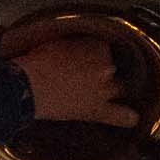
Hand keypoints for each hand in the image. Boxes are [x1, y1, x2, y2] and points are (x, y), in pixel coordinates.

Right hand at [3, 19, 138, 130]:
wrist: (27, 88)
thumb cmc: (37, 62)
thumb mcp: (58, 42)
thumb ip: (76, 45)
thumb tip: (78, 48)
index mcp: (97, 47)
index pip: (104, 47)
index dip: (93, 52)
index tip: (83, 56)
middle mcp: (107, 67)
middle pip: (112, 67)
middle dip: (101, 70)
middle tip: (84, 73)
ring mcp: (104, 90)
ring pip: (119, 88)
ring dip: (111, 88)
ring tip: (99, 90)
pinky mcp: (97, 110)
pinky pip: (120, 116)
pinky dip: (126, 116)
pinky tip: (132, 117)